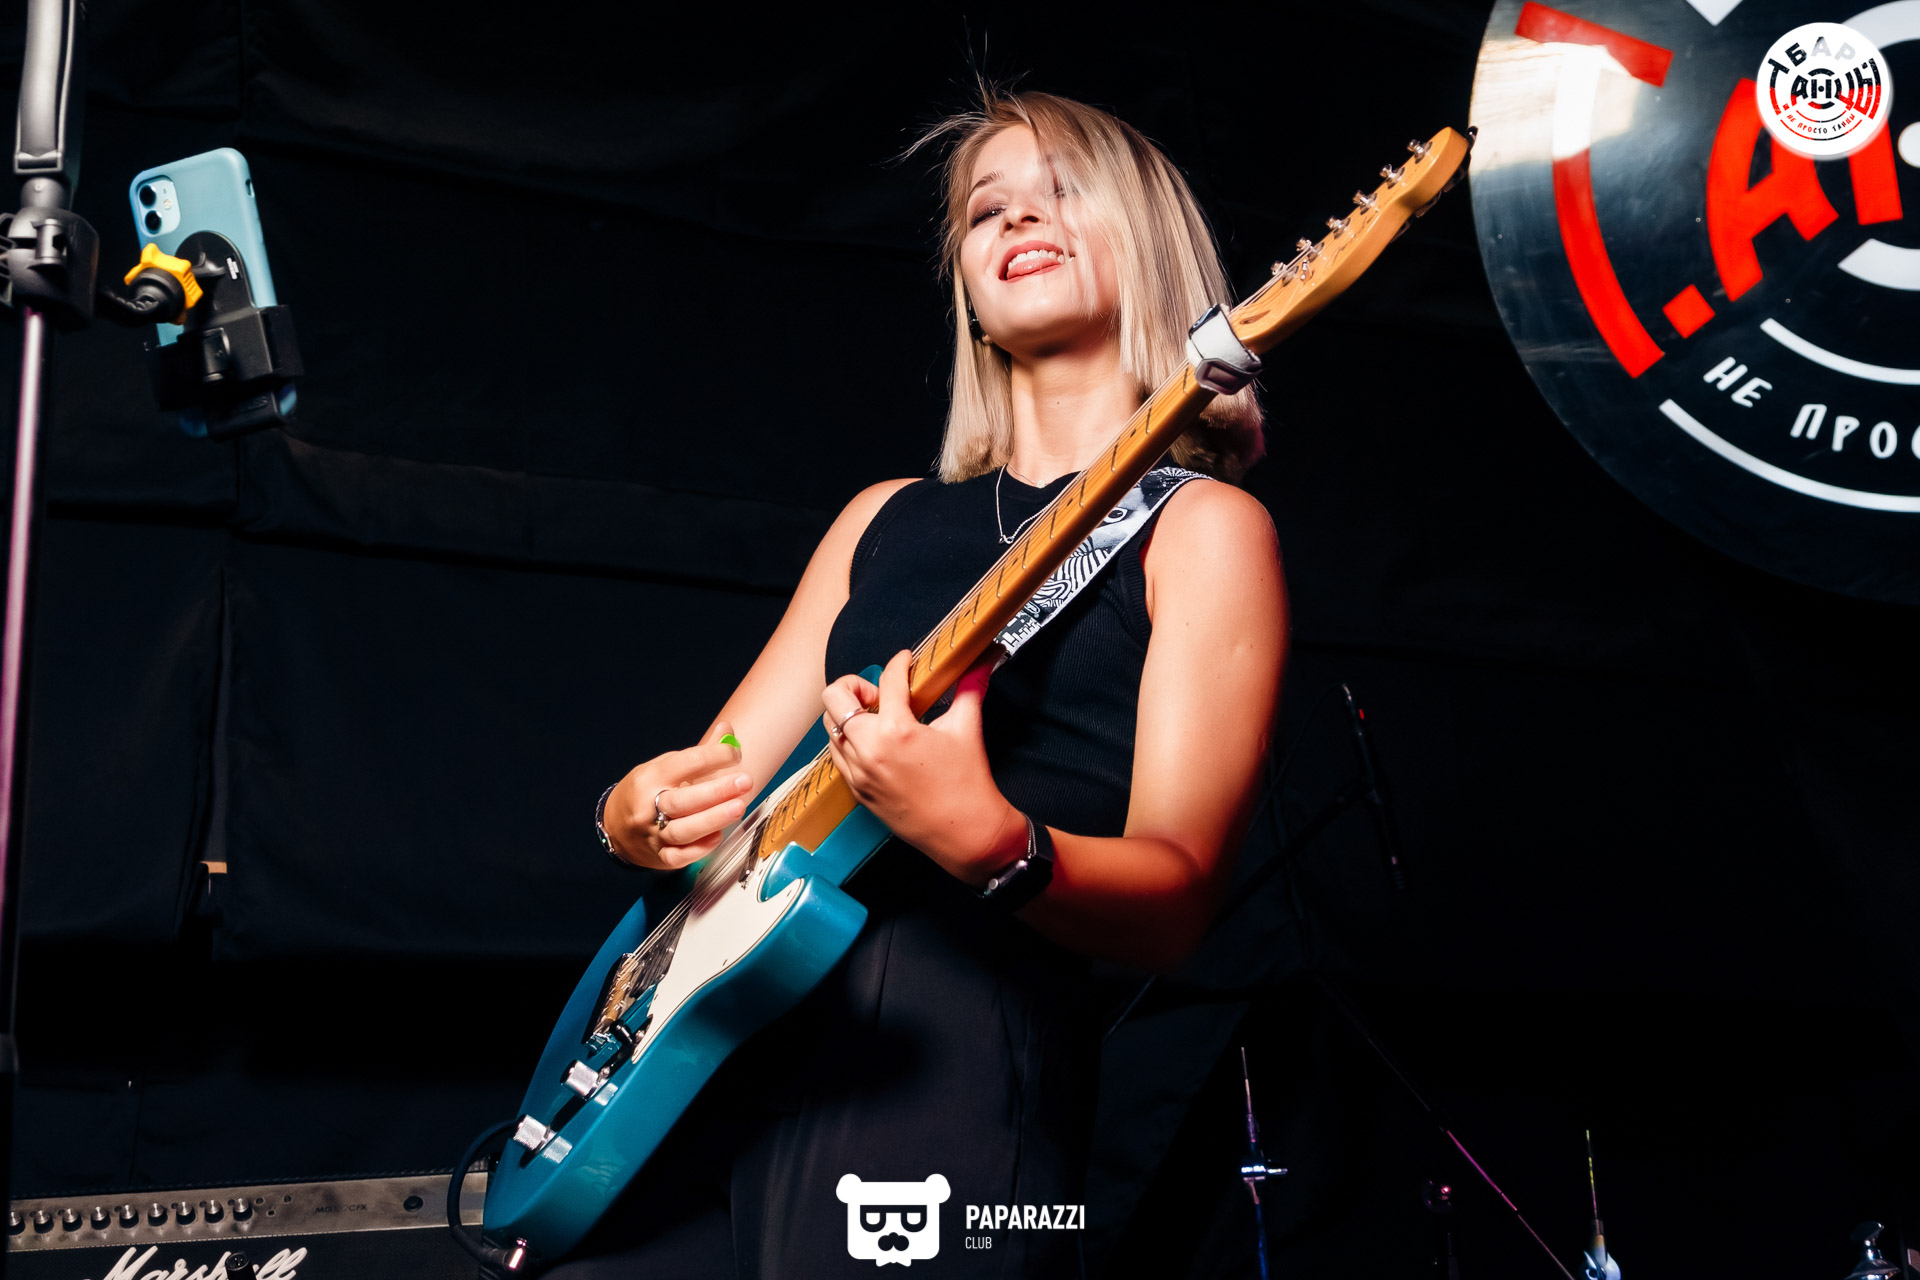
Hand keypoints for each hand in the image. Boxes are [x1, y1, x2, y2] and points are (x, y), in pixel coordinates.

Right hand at [602, 722, 753, 869]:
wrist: (615, 826)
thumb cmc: (646, 791)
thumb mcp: (665, 766)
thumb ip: (698, 754)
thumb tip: (727, 730)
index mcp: (651, 778)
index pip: (684, 764)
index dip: (713, 756)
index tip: (734, 753)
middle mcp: (648, 806)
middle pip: (682, 800)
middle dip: (716, 790)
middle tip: (744, 781)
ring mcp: (652, 833)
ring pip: (682, 830)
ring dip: (713, 819)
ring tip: (738, 807)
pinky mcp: (659, 856)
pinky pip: (678, 857)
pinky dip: (699, 849)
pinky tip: (717, 836)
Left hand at [821, 650, 1026, 885]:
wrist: (964, 833)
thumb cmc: (967, 785)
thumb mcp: (966, 729)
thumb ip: (970, 689)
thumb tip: (982, 663)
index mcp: (898, 730)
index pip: (887, 679)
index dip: (898, 663)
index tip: (906, 662)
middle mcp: (870, 750)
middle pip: (834, 697)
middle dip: (855, 686)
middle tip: (879, 694)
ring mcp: (859, 772)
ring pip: (830, 726)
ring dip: (849, 715)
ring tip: (877, 719)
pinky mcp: (857, 790)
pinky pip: (837, 755)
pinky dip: (849, 742)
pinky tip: (874, 743)